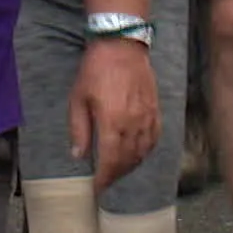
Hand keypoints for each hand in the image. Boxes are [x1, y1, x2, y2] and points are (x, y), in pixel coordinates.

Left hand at [68, 38, 158, 190]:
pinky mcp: (155, 108)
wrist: (121, 44)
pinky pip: (154, 137)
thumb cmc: (95, 69)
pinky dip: (146, 150)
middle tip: (106, 180)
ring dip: (131, 165)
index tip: (97, 187)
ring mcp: (147, 116)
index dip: (104, 178)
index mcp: (112, 121)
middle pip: (128, 160)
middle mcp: (133, 122)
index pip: (110, 161)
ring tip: (119, 169)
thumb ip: (79, 130)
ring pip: (143, 151)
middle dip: (116, 174)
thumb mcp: (78, 98)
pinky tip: (138, 153)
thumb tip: (78, 156)